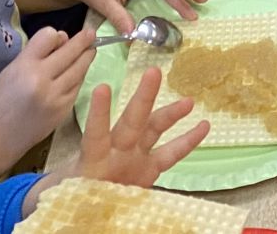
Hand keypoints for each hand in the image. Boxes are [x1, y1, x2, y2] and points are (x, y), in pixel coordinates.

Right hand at [0, 26, 94, 154]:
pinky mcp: (63, 110)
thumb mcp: (12, 70)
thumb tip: (63, 38)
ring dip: (86, 58)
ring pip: (79, 70)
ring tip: (90, 51)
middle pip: (70, 51)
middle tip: (91, 33)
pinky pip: (77, 87)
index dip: (55, 35)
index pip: (48, 37)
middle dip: (84, 40)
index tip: (60, 36)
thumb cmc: (2, 100)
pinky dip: (79, 78)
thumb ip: (36, 52)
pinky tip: (79, 73)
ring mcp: (55, 96)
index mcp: (24, 66)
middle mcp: (42, 79)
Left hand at [70, 69, 210, 190]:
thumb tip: (95, 202)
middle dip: (142, 98)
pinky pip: (171, 153)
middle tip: (153, 72)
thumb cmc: (72, 194)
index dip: (100, 113)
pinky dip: (187, 140)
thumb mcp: (72, 196)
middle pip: (131, 121)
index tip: (103, 88)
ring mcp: (134, 156)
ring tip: (188, 100)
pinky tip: (204, 126)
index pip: (96, 133)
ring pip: (153, 130)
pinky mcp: (148, 168)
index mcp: (93, 159)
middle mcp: (116, 151)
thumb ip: (84, 195)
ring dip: (170, 114)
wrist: (80, 204)